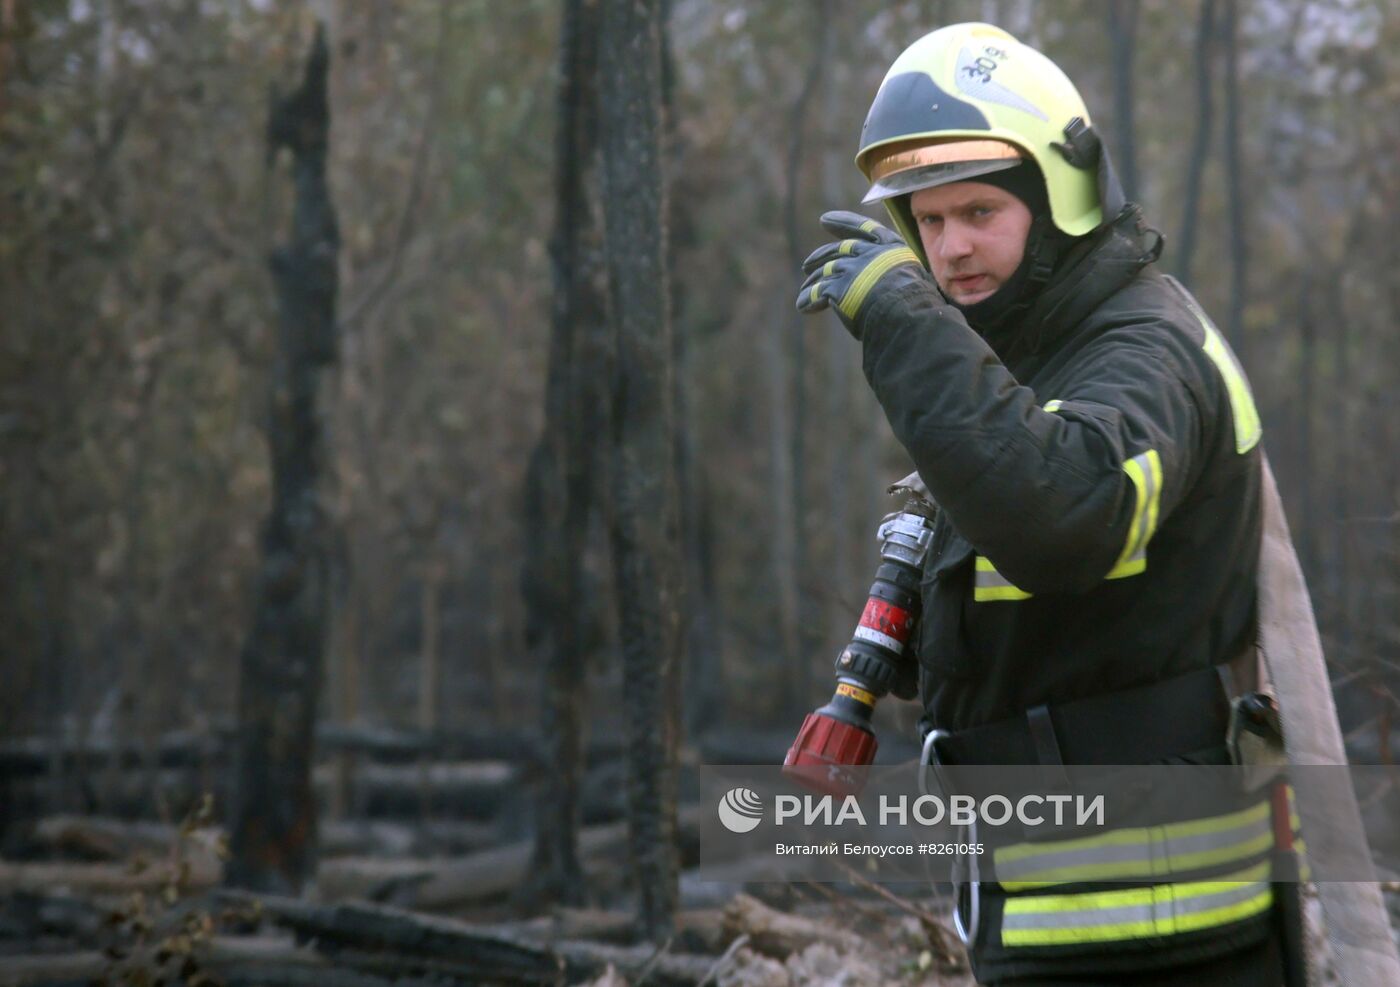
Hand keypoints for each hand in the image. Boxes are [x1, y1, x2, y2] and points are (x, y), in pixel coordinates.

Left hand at [795, 211, 928, 338]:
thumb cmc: (918, 303)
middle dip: (821, 255)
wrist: (907, 313)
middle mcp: (868, 254)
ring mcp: (851, 269)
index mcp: (890, 248)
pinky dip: (809, 299)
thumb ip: (898, 275)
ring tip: (805, 288)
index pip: (864, 228)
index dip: (843, 222)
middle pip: (839, 250)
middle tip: (807, 263)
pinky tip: (802, 306)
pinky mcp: (838, 288)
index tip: (825, 220)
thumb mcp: (915, 279)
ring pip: (826, 271)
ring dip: (813, 280)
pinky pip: (818, 292)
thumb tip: (898, 285)